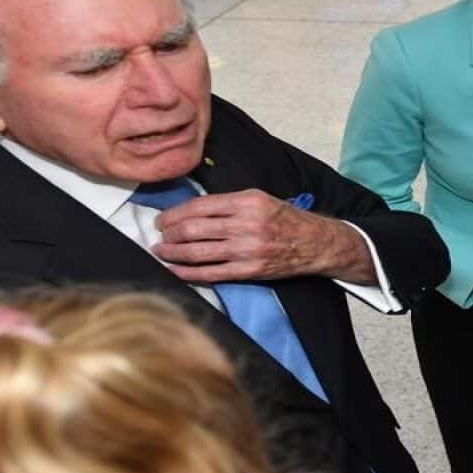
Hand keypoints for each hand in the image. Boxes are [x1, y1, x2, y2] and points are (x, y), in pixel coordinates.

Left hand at [153, 189, 375, 283]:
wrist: (313, 243)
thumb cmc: (284, 219)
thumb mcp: (259, 199)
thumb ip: (227, 204)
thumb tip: (190, 212)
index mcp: (247, 201)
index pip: (199, 206)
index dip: (174, 214)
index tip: (162, 219)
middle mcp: (246, 225)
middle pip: (193, 229)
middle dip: (169, 233)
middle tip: (159, 235)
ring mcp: (246, 250)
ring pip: (197, 252)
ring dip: (173, 253)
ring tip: (161, 251)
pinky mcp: (248, 270)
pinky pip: (210, 273)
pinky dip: (188, 273)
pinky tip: (174, 270)